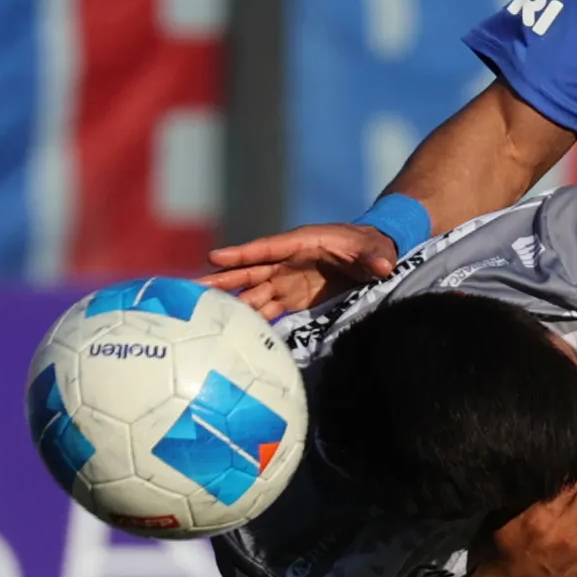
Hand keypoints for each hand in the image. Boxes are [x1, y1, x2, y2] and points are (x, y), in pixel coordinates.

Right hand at [201, 221, 395, 317]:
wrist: (373, 256)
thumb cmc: (371, 246)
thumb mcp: (375, 249)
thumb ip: (376, 257)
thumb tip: (383, 266)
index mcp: (301, 243)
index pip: (266, 249)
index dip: (241, 254)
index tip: (214, 258)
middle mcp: (287, 263)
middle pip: (249, 271)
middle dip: (223, 279)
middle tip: (193, 287)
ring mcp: (287, 281)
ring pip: (253, 293)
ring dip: (230, 303)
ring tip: (203, 315)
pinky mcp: (293, 298)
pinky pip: (268, 309)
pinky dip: (252, 319)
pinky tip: (234, 333)